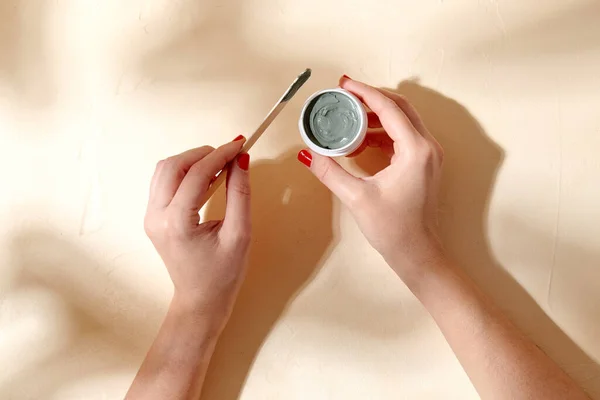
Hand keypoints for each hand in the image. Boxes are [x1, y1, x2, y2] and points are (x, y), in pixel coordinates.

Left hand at [144, 137, 250, 325]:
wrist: (200, 302)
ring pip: (165, 170)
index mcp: (176, 223)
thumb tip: (241, 161)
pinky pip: (164, 182)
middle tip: (231, 154)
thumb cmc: (223, 275)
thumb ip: (240, 194)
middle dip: (203, 153)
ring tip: (220, 165)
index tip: (241, 145)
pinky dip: (184, 172)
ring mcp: (150, 216)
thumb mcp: (240, 235)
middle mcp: (156, 216)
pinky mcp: (153, 217)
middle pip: (173, 165)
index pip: (196, 174)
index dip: (220, 155)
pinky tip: (206, 178)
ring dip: (191, 160)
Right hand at [298, 77, 444, 278]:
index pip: (390, 108)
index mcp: (416, 150)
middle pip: (400, 107)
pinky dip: (382, 131)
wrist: (418, 253)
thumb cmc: (394, 229)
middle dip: (371, 97)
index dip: (364, 92)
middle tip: (345, 93)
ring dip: (376, 115)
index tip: (344, 84)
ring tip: (349, 116)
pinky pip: (403, 136)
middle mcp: (427, 147)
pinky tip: (361, 140)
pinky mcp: (424, 164)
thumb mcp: (357, 198)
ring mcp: (428, 155)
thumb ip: (331, 172)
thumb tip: (308, 154)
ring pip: (403, 120)